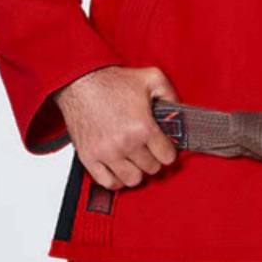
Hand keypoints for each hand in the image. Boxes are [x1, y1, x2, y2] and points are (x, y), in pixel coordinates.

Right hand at [52, 65, 179, 190]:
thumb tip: (179, 112)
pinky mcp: (89, 157)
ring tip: (136, 159)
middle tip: (150, 149)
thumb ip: (170, 95)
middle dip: (154, 159)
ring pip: (132, 180)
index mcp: (143, 127)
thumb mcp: (152, 77)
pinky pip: (108, 183)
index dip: (168, 151)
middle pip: (151, 168)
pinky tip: (120, 168)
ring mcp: (106, 154)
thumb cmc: (114, 80)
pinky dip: (117, 179)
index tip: (164, 146)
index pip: (167, 156)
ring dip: (137, 171)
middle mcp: (125, 144)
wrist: (82, 81)